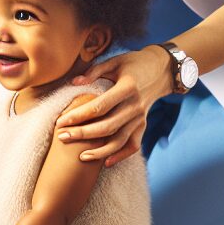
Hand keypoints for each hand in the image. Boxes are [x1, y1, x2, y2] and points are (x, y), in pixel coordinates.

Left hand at [57, 47, 171, 165]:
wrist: (162, 70)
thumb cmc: (134, 63)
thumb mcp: (115, 61)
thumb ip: (95, 71)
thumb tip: (74, 82)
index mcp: (127, 88)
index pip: (99, 106)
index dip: (79, 116)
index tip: (61, 122)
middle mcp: (135, 106)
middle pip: (107, 126)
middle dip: (82, 134)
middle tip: (62, 137)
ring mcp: (141, 118)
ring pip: (119, 140)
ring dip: (99, 151)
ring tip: (80, 156)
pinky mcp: (144, 125)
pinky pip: (133, 145)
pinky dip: (121, 156)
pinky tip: (105, 162)